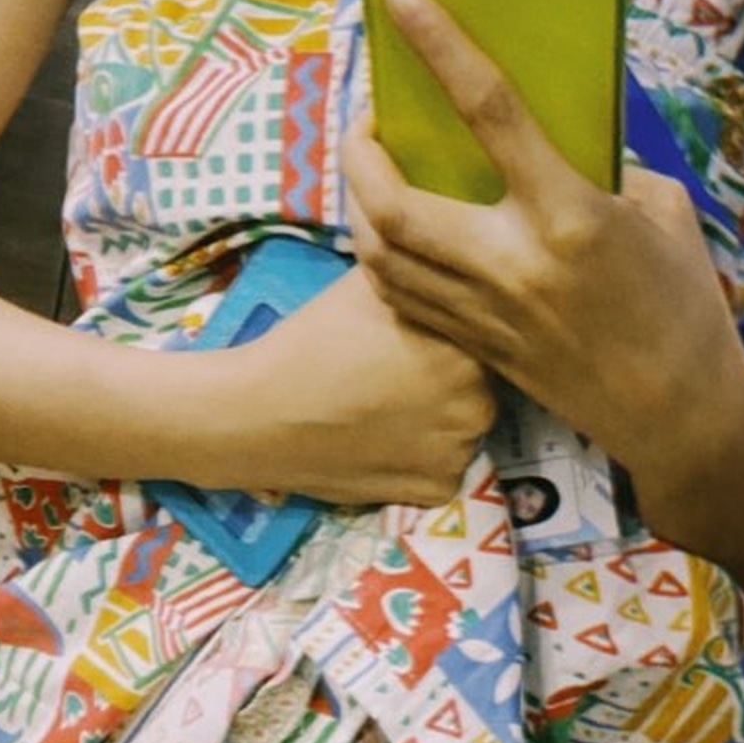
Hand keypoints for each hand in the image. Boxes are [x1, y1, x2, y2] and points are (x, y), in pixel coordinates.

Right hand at [228, 264, 497, 505]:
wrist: (264, 414)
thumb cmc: (314, 341)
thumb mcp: (370, 283)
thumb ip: (417, 272)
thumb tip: (438, 253)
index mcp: (468, 347)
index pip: (479, 333)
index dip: (448, 334)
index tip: (416, 336)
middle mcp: (480, 403)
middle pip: (478, 383)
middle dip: (448, 377)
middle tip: (398, 373)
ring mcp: (460, 452)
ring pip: (463, 426)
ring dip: (439, 418)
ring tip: (388, 408)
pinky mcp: (438, 489)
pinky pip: (443, 467)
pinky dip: (421, 458)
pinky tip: (384, 441)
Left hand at [343, 0, 743, 493]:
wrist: (679, 414)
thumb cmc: (684, 306)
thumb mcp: (660, 214)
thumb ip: (601, 169)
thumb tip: (554, 138)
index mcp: (568, 214)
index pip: (488, 110)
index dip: (439, 45)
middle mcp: (511, 263)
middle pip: (392, 202)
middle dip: (359, 152)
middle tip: (368, 120)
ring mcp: (484, 312)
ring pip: (381, 252)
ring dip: (360, 204)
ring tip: (371, 170)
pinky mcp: (474, 346)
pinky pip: (401, 294)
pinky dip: (382, 255)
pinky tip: (393, 232)